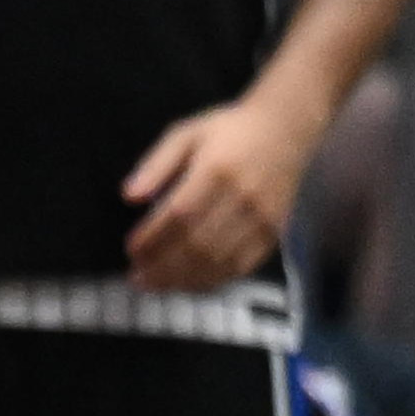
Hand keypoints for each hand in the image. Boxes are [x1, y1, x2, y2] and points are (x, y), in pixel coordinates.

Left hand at [120, 94, 319, 293]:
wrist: (286, 130)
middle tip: (137, 277)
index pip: (179, 215)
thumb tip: (128, 196)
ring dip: (184, 279)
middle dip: (163, 266)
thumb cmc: (229, 131)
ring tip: (156, 285)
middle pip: (198, 244)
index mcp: (217, 170)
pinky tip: (190, 284)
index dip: (153, 238)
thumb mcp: (186, 133)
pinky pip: (241, 267)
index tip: (131, 250)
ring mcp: (262, 219)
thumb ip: (156, 163)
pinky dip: (212, 280)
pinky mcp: (274, 233)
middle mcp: (242, 198)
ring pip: (218, 261)